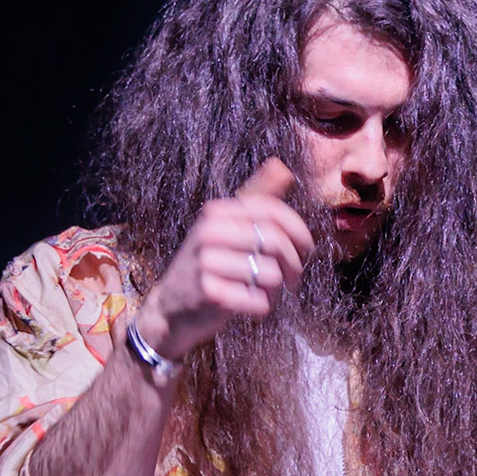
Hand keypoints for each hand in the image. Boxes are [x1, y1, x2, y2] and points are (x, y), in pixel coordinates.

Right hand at [134, 157, 315, 360]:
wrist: (170, 309)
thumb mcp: (226, 227)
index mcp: (217, 213)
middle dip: (294, 264)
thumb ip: (256, 199)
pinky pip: (259, 300)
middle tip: (293, 279)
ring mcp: (206, 263)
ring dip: (276, 289)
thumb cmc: (209, 265)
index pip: (274, 211)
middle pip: (277, 242)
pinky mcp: (209, 293)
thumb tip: (282, 167)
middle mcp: (209, 233)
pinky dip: (262, 306)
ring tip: (262, 291)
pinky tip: (250, 305)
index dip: (300, 232)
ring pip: (271, 274)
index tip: (306, 251)